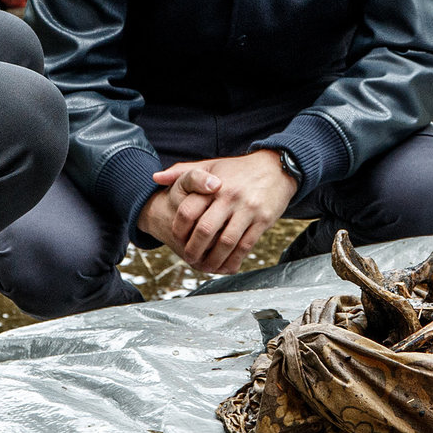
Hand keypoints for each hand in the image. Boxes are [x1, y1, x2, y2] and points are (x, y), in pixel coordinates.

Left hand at [149, 150, 297, 274]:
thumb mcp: (210, 165)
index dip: (179, 229)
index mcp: (213, 184)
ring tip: (206, 267)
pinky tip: (227, 266)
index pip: (188, 210)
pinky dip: (234, 260)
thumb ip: (182, 172)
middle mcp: (229, 196)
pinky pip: (246, 246)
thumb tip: (155, 178)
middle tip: (189, 258)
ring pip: (226, 242)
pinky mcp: (263, 220)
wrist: (276, 167)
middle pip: (205, 230)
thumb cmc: (238, 170)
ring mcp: (248, 209)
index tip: (177, 239)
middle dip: (194, 250)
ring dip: (213, 260)